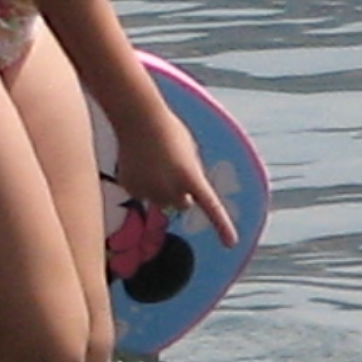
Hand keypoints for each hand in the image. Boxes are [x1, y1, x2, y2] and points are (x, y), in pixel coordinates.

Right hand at [114, 98, 237, 243]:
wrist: (137, 117)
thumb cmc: (168, 129)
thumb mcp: (189, 152)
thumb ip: (191, 175)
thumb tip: (185, 195)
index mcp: (191, 177)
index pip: (211, 207)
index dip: (222, 227)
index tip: (231, 244)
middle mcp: (171, 189)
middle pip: (183, 205)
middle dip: (181, 195)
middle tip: (173, 173)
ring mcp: (149, 191)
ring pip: (161, 201)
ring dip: (161, 190)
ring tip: (153, 164)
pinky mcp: (131, 188)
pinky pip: (141, 194)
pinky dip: (141, 184)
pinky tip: (138, 164)